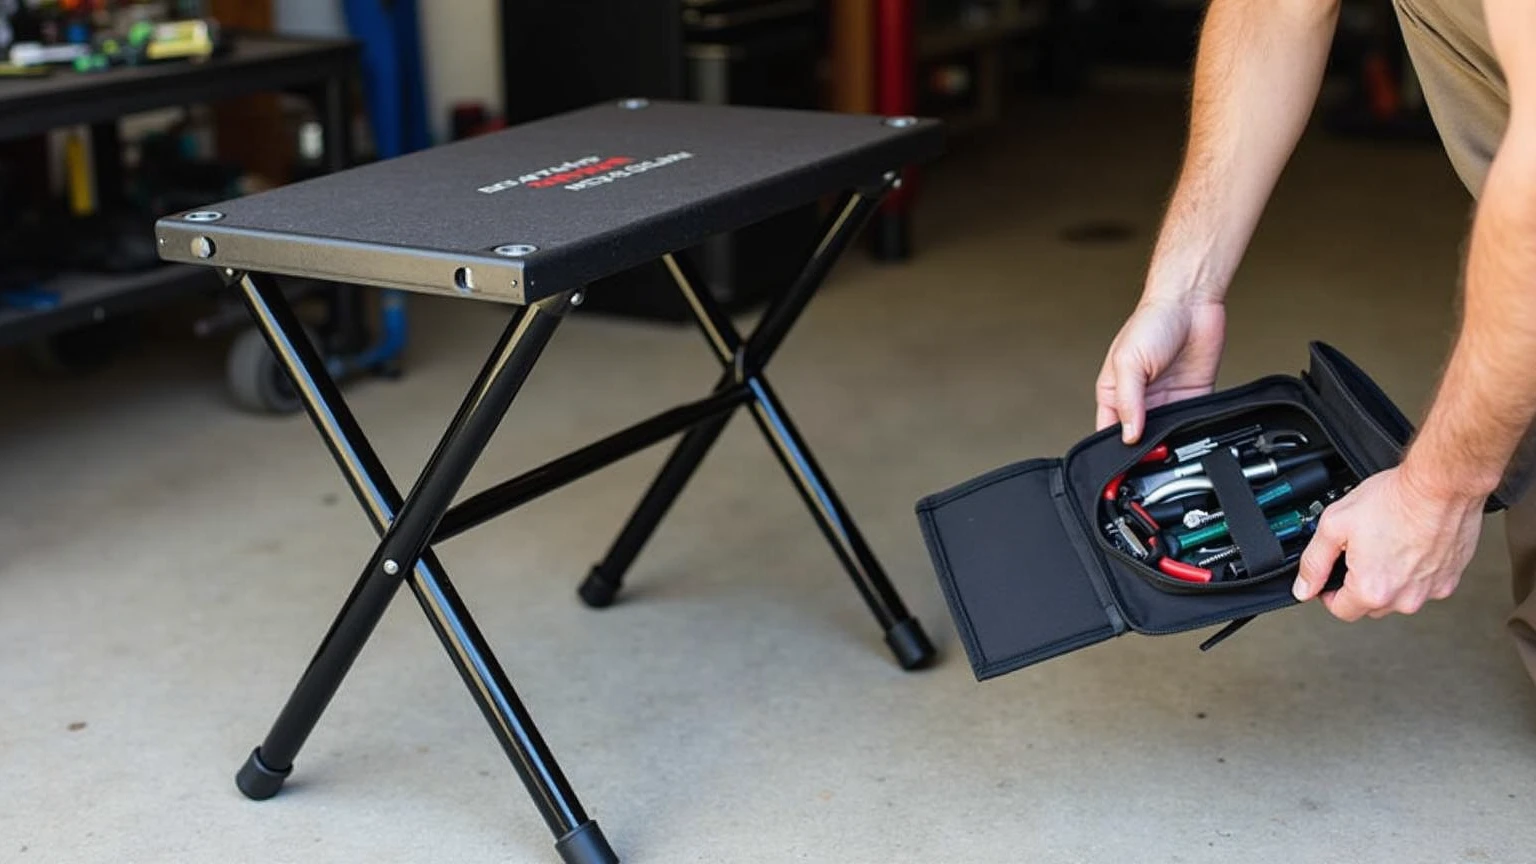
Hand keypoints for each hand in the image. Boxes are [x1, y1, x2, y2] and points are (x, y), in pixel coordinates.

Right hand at [1095, 296, 1226, 442]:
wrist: (1192, 304)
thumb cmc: (1153, 321)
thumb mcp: (1129, 361)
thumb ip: (1128, 400)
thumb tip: (1128, 434)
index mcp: (1115, 391)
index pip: (1109, 429)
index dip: (1114, 447)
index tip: (1124, 460)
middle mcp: (1140, 399)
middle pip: (1137, 436)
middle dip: (1143, 448)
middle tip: (1149, 456)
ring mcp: (1167, 400)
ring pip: (1165, 434)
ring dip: (1167, 442)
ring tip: (1168, 445)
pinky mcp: (1191, 398)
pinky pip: (1190, 423)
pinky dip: (1190, 432)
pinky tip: (1188, 433)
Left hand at [1293, 467, 1483, 619]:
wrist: (1442, 485)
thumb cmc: (1395, 500)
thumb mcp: (1335, 525)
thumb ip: (1314, 562)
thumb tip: (1304, 588)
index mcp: (1372, 590)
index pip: (1340, 610)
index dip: (1329, 592)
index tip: (1331, 577)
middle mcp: (1405, 598)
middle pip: (1370, 606)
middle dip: (1359, 585)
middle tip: (1360, 552)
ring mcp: (1431, 590)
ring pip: (1398, 597)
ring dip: (1388, 579)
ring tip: (1387, 544)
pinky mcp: (1450, 579)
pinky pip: (1423, 585)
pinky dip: (1414, 572)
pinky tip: (1410, 545)